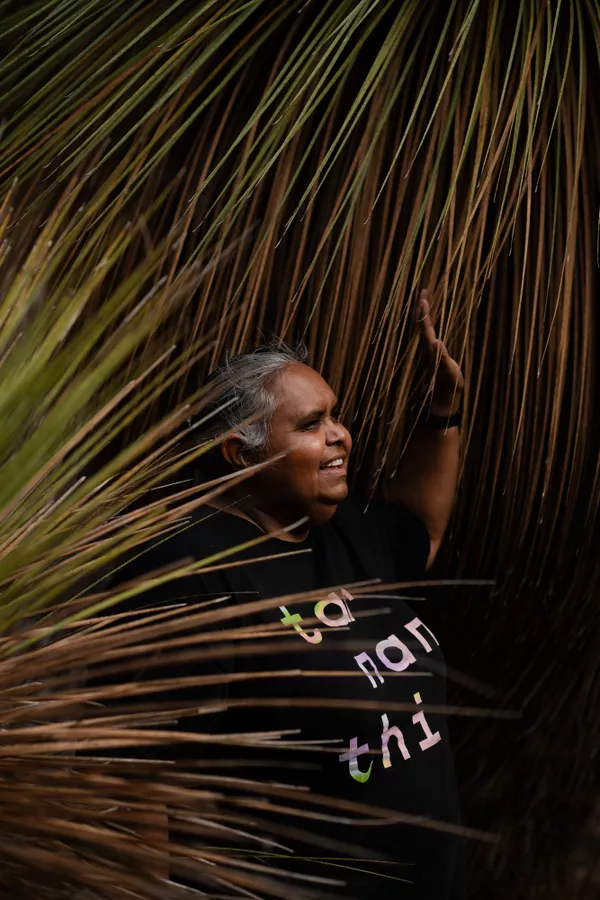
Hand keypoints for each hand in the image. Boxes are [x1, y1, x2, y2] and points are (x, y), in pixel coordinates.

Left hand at [417, 289, 463, 415]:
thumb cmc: (449, 386)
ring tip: (426, 300)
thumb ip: (442, 357)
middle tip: (424, 291)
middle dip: (423, 308)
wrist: (444, 399)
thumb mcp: (449, 372)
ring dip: (425, 314)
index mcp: (431, 350)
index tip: (424, 297)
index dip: (424, 313)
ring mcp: (429, 352)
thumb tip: (436, 342)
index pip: (425, 327)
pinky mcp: (434, 355)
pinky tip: (431, 320)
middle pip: (422, 325)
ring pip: (424, 329)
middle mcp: (427, 349)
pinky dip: (429, 323)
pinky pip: (429, 334)